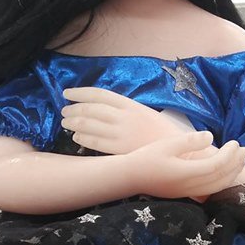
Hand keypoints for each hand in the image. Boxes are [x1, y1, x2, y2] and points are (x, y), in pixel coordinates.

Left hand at [61, 87, 180, 153]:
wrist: (179, 152)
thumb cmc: (162, 133)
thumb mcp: (145, 113)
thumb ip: (125, 110)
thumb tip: (104, 109)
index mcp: (130, 104)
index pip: (99, 94)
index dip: (80, 92)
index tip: (67, 93)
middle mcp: (124, 116)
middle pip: (91, 109)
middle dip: (74, 109)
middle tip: (64, 111)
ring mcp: (121, 133)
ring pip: (89, 125)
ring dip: (74, 123)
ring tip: (66, 123)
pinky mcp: (120, 149)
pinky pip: (95, 142)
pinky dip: (83, 139)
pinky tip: (76, 138)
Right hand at [127, 131, 244, 200]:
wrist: (130, 177)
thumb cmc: (146, 158)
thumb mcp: (167, 145)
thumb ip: (190, 141)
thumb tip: (211, 137)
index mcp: (187, 173)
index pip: (217, 166)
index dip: (230, 155)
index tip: (235, 142)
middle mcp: (191, 186)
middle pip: (221, 178)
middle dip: (236, 164)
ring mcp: (189, 192)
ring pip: (218, 186)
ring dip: (232, 173)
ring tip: (240, 161)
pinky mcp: (186, 193)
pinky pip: (210, 190)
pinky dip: (222, 181)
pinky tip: (225, 173)